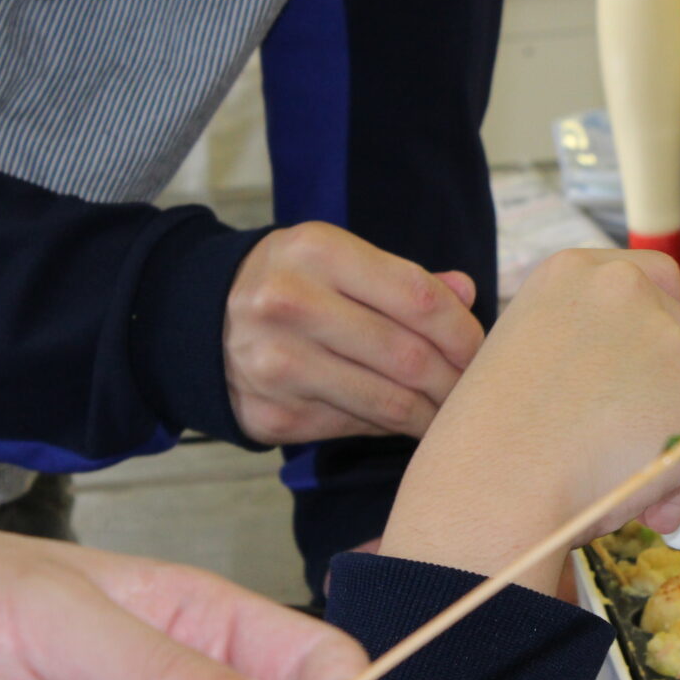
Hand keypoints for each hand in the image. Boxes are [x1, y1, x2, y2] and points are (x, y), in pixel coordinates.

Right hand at [224, 222, 484, 443]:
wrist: (196, 320)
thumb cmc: (292, 284)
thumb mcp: (338, 259)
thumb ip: (404, 279)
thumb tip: (467, 293)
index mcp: (317, 251)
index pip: (418, 297)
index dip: (463, 332)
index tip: (483, 351)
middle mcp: (290, 304)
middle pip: (407, 355)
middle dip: (455, 380)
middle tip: (478, 391)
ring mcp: (276, 364)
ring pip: (386, 401)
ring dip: (432, 414)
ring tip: (452, 412)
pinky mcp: (272, 414)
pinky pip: (356, 427)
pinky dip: (391, 428)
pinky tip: (406, 421)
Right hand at [375, 249, 679, 594]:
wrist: (496, 487)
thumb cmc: (491, 443)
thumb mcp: (529, 362)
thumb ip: (589, 355)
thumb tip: (639, 392)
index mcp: (571, 272)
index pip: (647, 278)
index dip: (658, 325)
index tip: (653, 365)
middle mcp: (623, 288)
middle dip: (674, 391)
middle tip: (646, 442)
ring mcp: (664, 335)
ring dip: (674, 439)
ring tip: (624, 485)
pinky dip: (679, 477)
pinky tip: (639, 500)